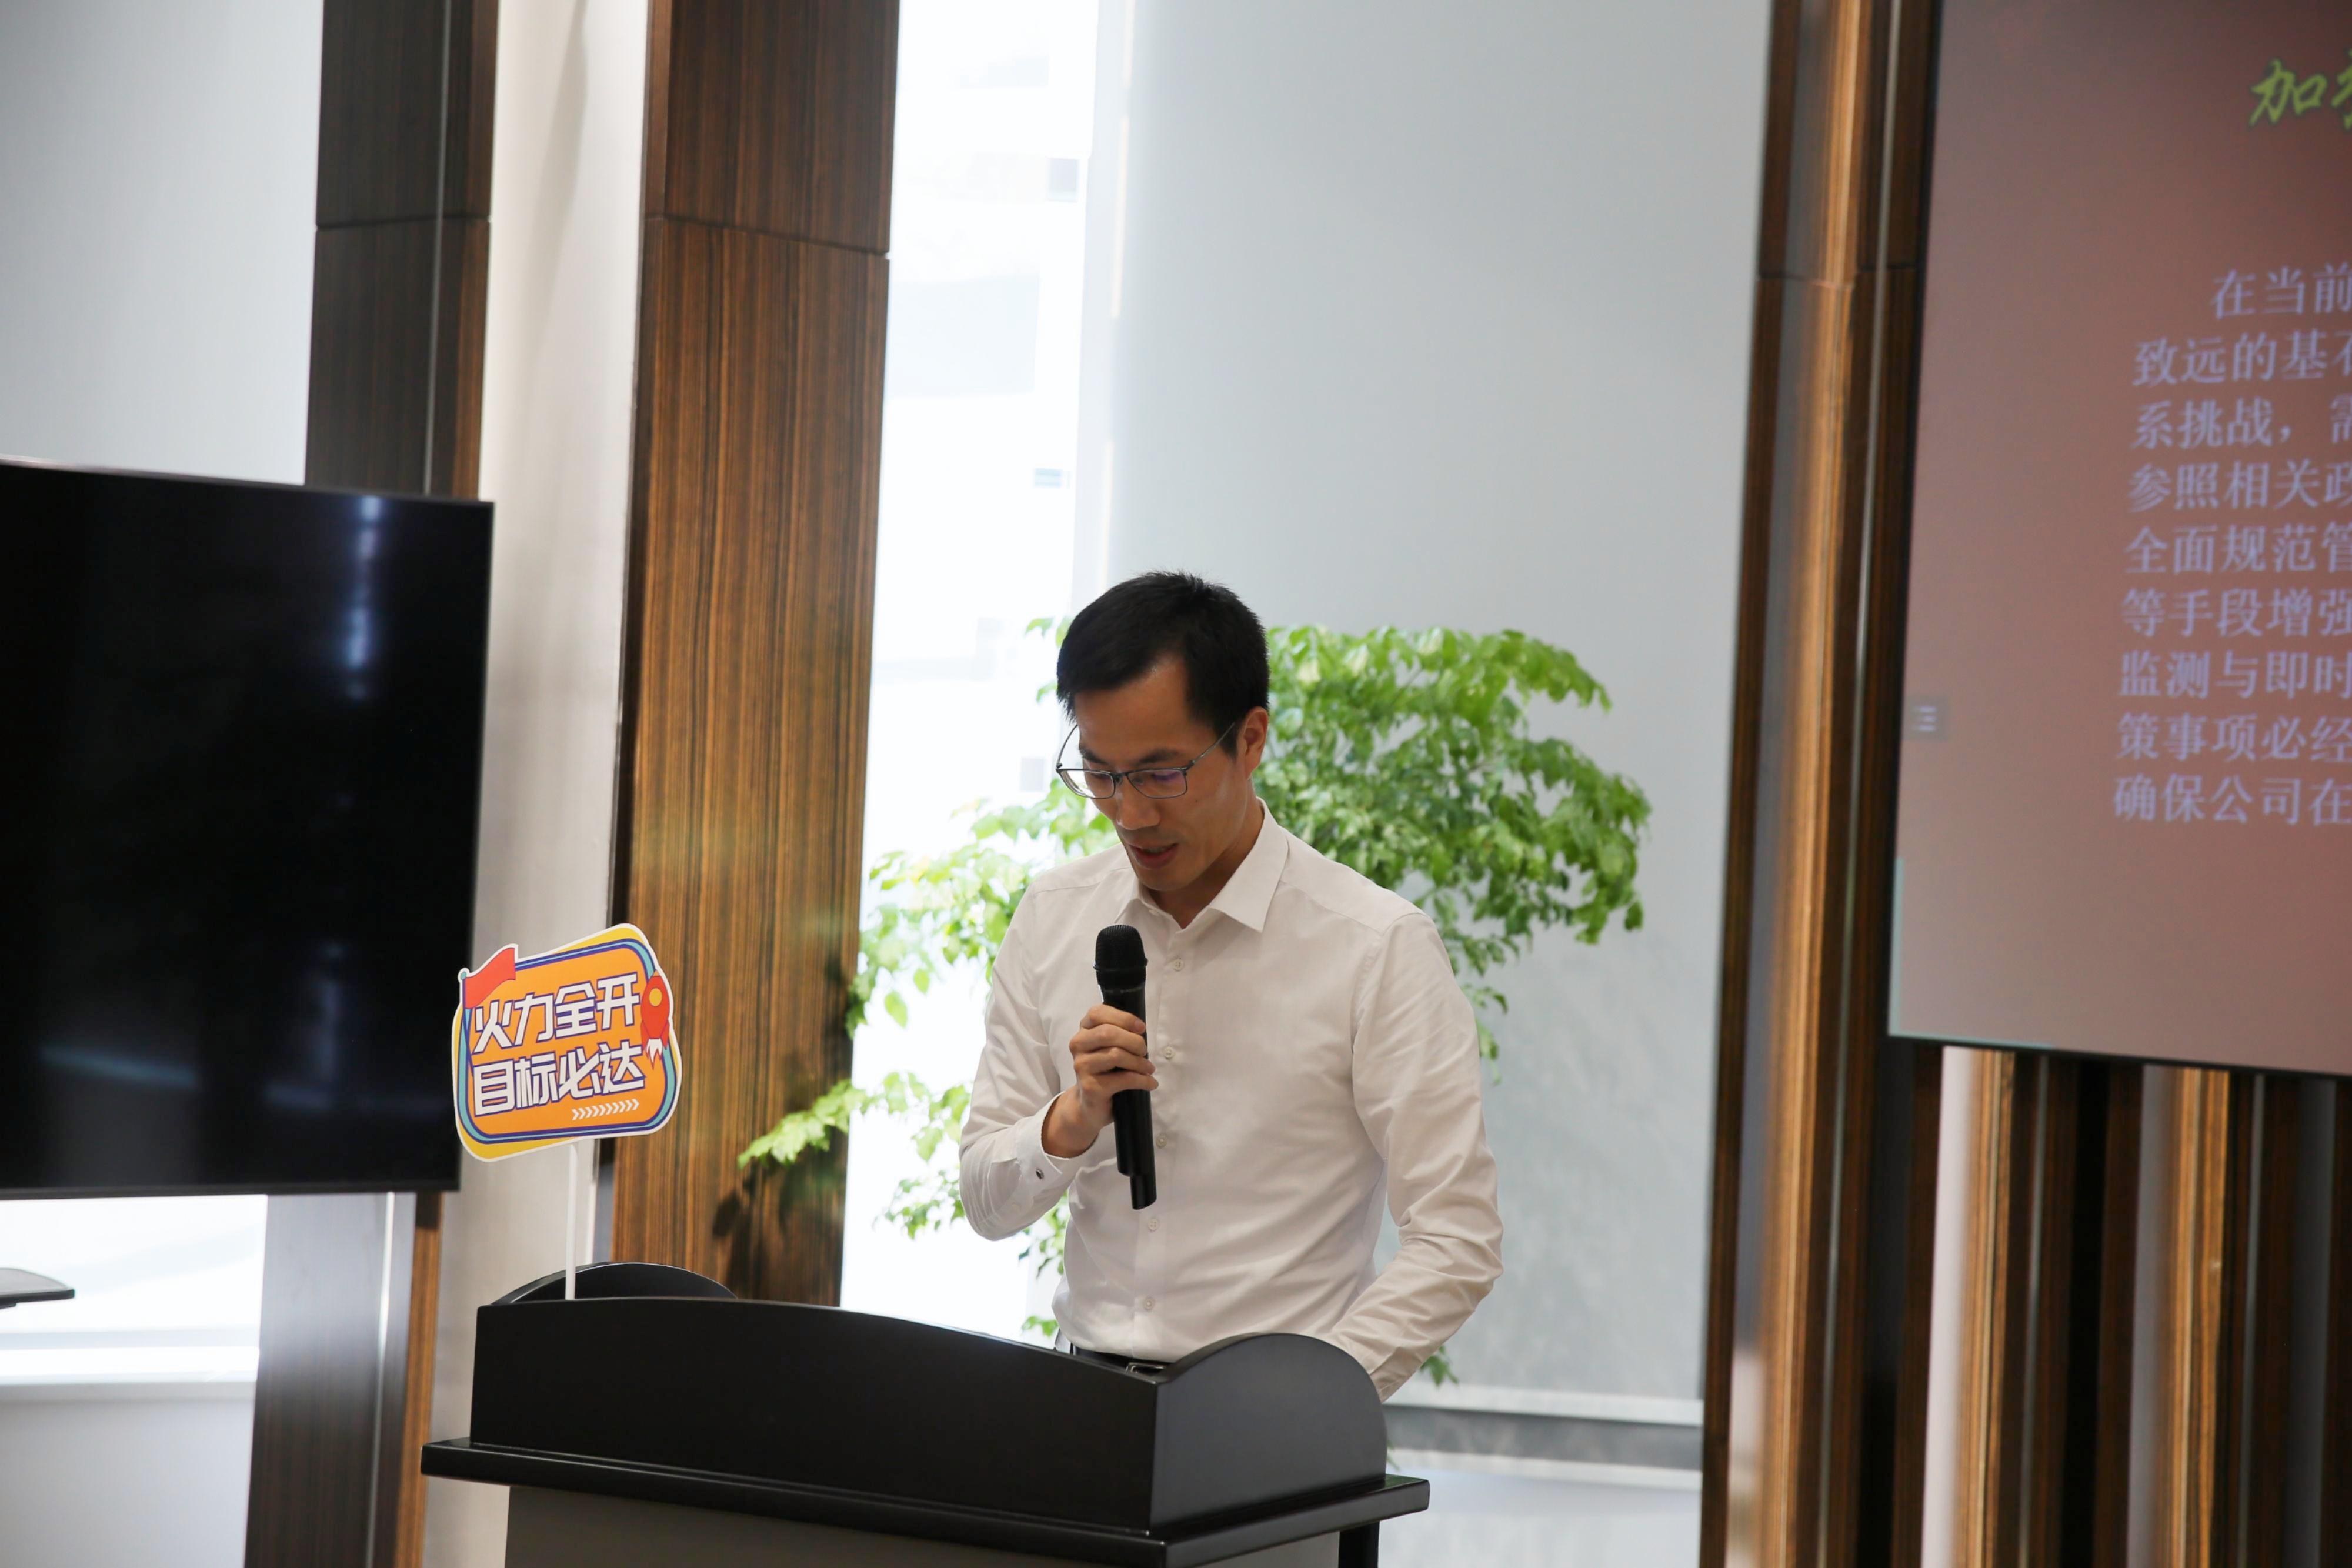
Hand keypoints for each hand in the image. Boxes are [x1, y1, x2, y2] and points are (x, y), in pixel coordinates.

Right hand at [1041, 1005, 1156, 1157]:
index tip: (1141, 1028)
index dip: (1122, 1017)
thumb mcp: (1108, 1049)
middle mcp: (1078, 1046)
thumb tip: (1141, 1031)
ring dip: (1139, 1062)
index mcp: (1084, 1032)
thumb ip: (1119, 1035)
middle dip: (1134, 1041)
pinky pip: (1123, 1079)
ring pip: (1116, 1055)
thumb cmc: (1104, 1072)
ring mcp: (1082, 1066)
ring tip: (1149, 1069)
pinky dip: (1142, 1080)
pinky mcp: (1091, 1087)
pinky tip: (1150, 1083)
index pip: (1097, 1013)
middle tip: (1144, 1051)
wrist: (1089, 1106)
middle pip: (1108, 1033)